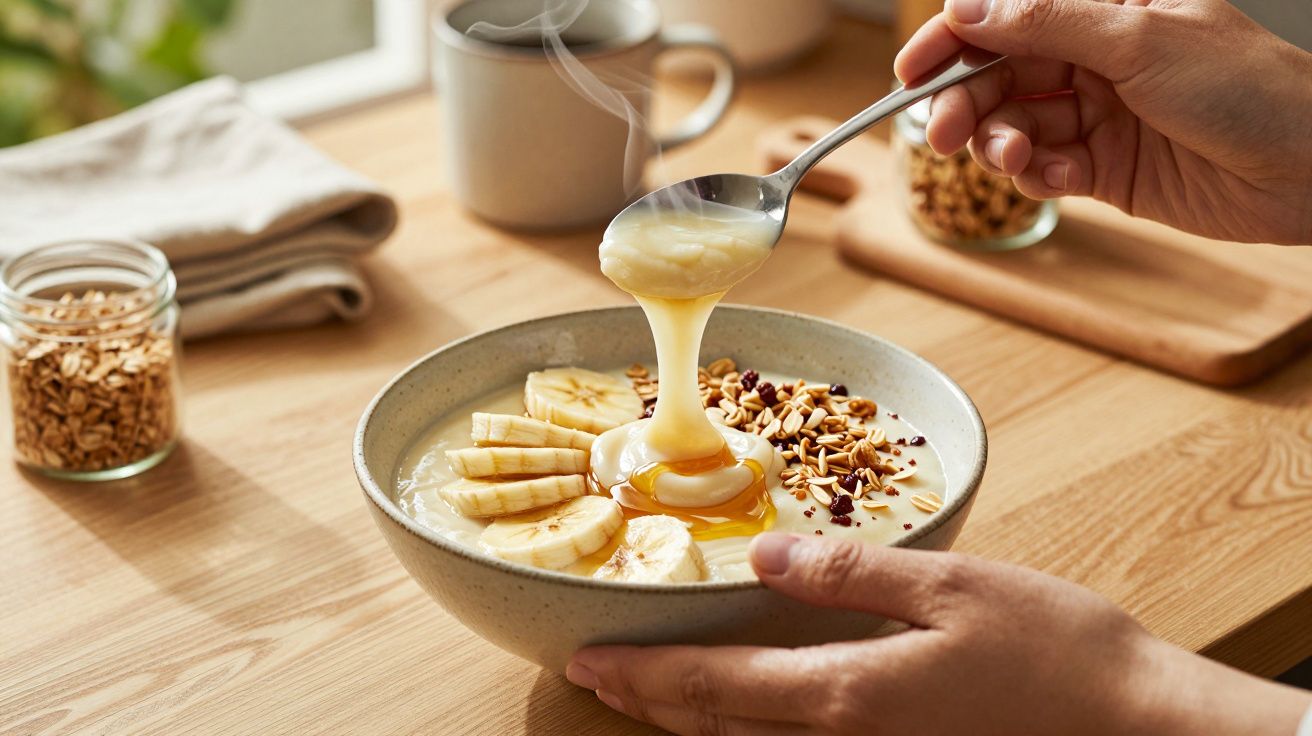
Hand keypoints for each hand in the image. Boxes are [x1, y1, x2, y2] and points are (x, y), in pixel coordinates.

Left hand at [567, 534, 1310, 734]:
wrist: (1135, 728)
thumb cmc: (1055, 653)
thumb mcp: (951, 589)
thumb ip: (849, 577)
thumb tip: (764, 562)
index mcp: (844, 696)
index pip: (710, 689)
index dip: (640, 675)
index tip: (584, 661)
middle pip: (716, 727)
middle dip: (649, 702)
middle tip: (597, 677)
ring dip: (688, 720)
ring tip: (647, 692)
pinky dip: (747, 728)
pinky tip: (746, 708)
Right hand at [895, 0, 1311, 244]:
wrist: (1311, 170)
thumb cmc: (1250, 88)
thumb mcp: (1140, 40)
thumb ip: (1047, 22)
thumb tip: (970, 7)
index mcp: (1104, 11)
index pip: (1007, 18)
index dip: (953, 43)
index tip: (912, 71)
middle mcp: (1095, 59)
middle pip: (999, 76)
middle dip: (965, 103)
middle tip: (943, 133)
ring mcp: (1098, 115)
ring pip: (1013, 126)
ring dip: (999, 144)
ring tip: (1013, 159)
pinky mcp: (1105, 169)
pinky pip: (1043, 170)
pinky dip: (1035, 176)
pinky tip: (1053, 178)